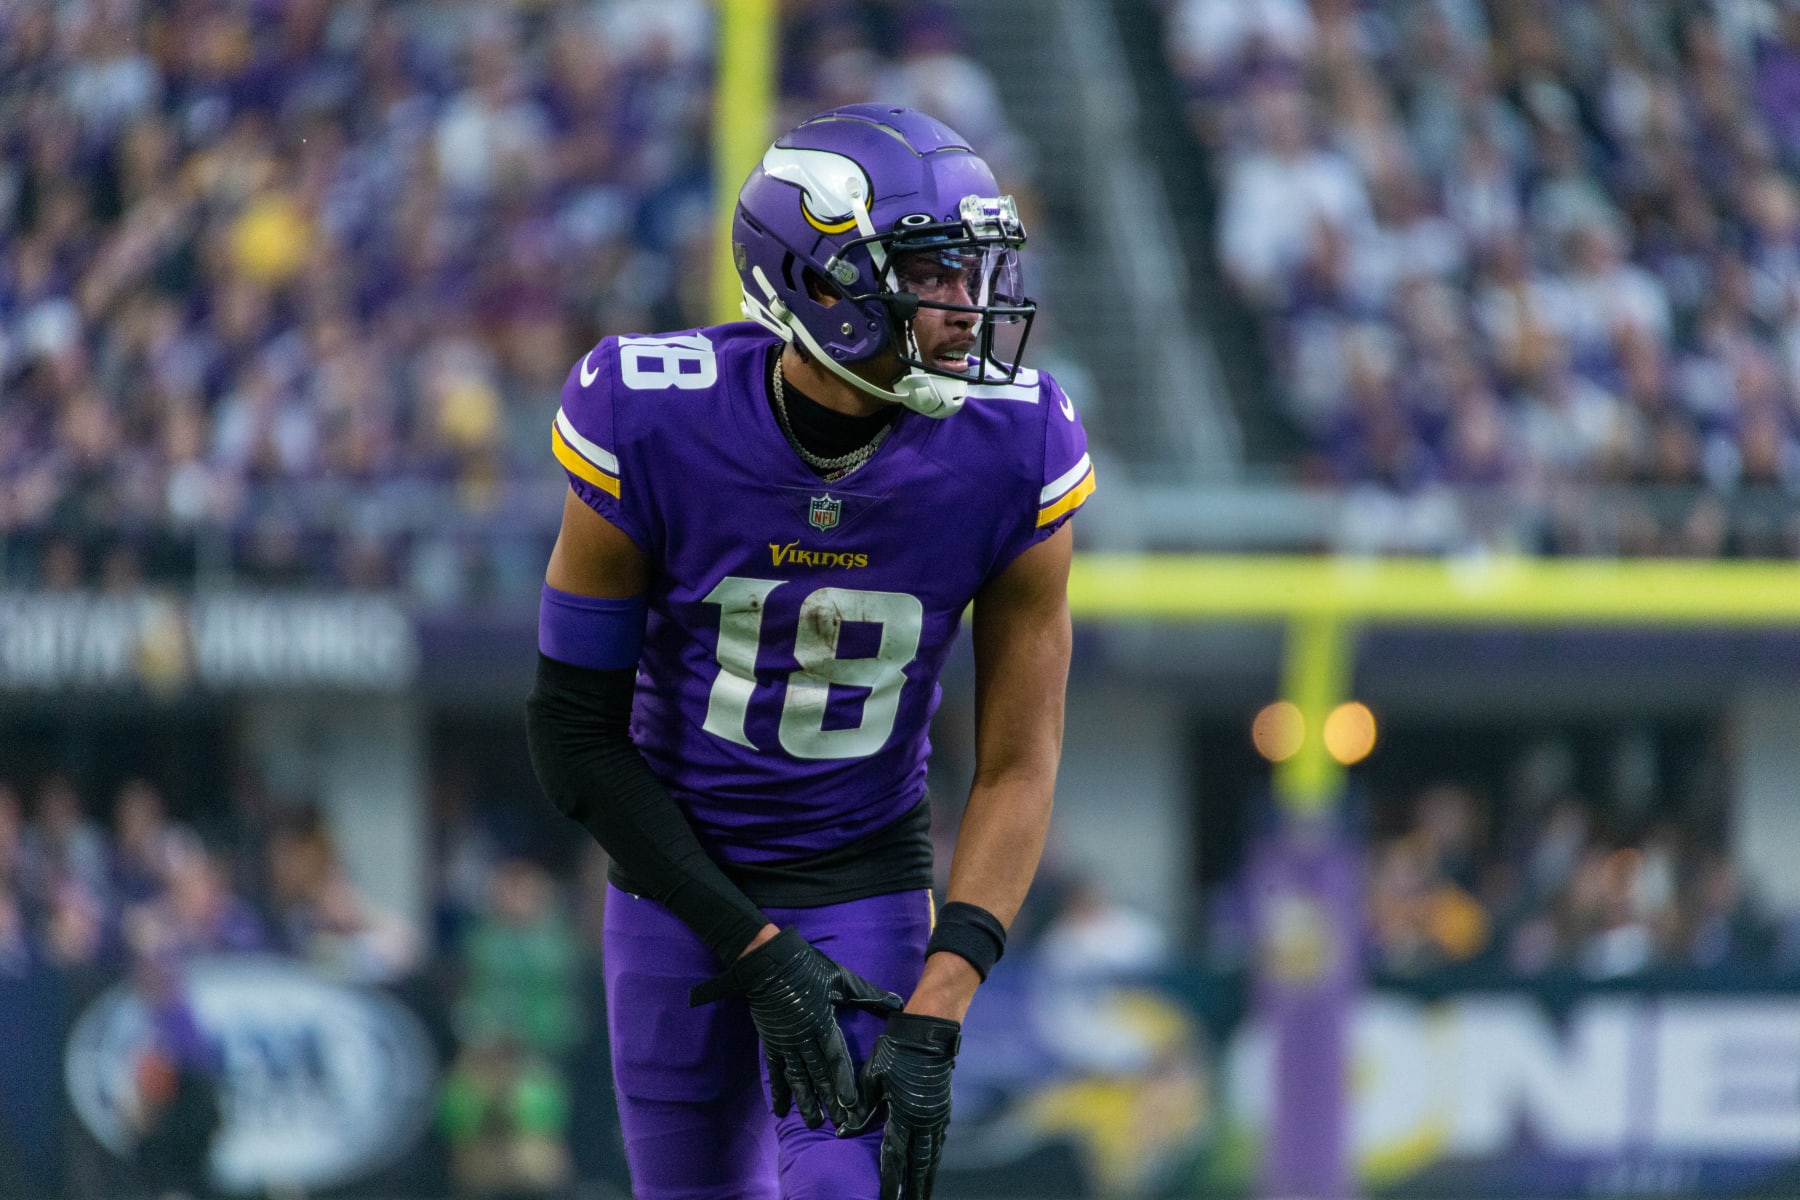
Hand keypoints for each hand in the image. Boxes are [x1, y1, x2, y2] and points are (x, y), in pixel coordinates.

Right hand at [690, 927, 900, 1128]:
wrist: (769, 962)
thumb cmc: (808, 968)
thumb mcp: (841, 979)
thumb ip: (868, 994)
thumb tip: (897, 1002)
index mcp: (822, 1022)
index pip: (835, 1058)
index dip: (843, 1082)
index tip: (851, 1103)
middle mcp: (804, 1038)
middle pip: (818, 1074)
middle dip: (829, 1100)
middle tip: (838, 1122)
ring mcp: (786, 1042)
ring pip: (797, 1077)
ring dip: (805, 1101)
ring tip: (812, 1122)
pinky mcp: (772, 1042)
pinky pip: (775, 1071)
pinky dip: (778, 1090)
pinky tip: (780, 1110)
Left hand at [843, 1012, 961, 1199]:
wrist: (927, 1030)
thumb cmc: (895, 1050)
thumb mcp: (871, 1077)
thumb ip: (860, 1108)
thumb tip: (842, 1131)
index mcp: (903, 1113)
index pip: (895, 1155)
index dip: (890, 1179)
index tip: (886, 1199)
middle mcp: (924, 1119)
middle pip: (919, 1163)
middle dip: (913, 1188)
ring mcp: (936, 1115)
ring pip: (932, 1155)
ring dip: (926, 1177)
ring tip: (922, 1195)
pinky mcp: (943, 1108)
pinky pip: (939, 1141)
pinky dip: (934, 1158)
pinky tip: (930, 1166)